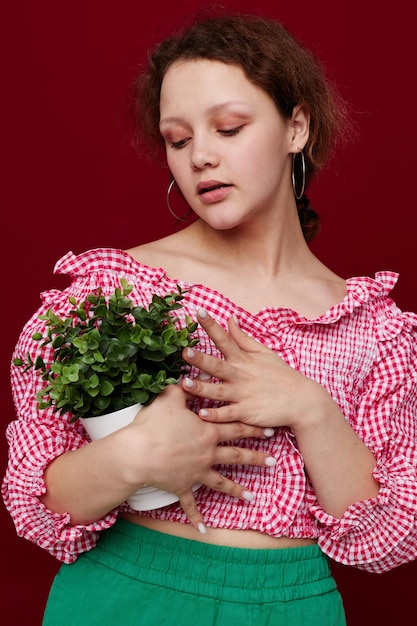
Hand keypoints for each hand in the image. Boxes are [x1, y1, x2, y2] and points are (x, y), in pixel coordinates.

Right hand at [125, 384, 276, 531]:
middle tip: (274, 461)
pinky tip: (203, 530)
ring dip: (237, 490)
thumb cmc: (154, 424)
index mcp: (208, 432)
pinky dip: (197, 517)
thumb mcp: (170, 398)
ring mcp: (197, 472)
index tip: (270, 430)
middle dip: (257, 458)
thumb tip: (192, 374)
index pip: (236, 428)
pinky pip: (191, 504)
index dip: (253, 428)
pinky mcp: (182, 486)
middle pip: (237, 456)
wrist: (137, 453)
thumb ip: (184, 387)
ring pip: (222, 482)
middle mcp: (207, 454)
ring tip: (252, 497)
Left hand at [181, 309, 323, 428]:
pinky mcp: (247, 413)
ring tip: (185, 384)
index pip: (225, 340)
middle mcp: (241, 376)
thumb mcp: (264, 353)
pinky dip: (216, 415)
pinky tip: (202, 414)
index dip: (212, 326)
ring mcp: (244, 395)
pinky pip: (229, 414)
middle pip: (217, 366)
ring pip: (218, 391)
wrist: (303, 401)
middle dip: (201, 359)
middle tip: (185, 352)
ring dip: (201, 388)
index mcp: (244, 360)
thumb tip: (230, 318)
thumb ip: (243, 338)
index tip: (199, 312)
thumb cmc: (282, 376)